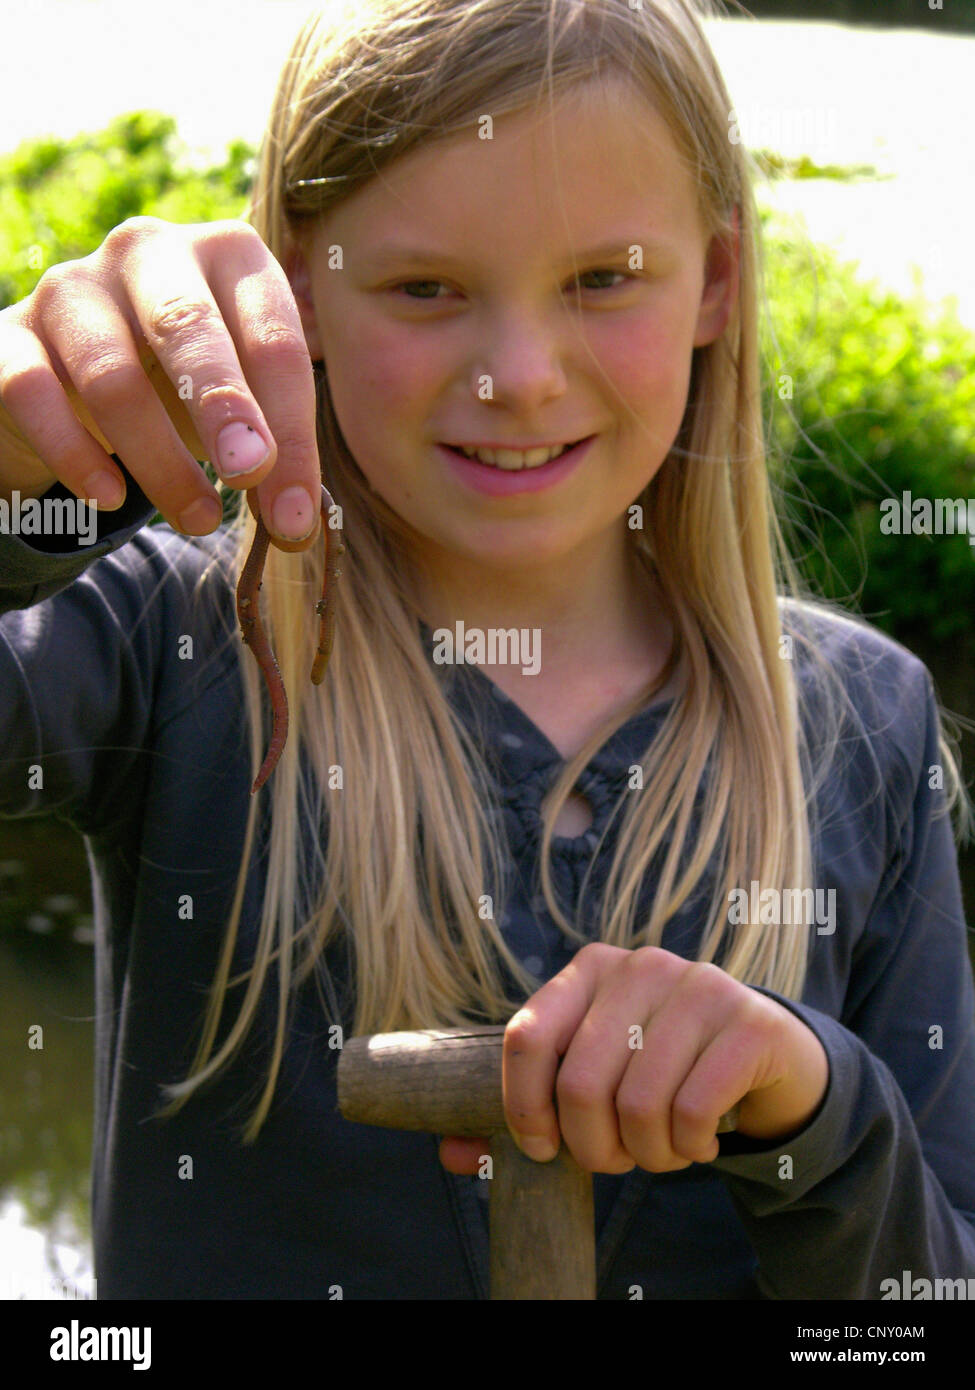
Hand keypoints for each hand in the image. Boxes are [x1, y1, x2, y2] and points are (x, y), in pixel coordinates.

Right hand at [0, 216, 321, 548]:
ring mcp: (72, 287)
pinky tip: (109, 496)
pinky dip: (74, 454)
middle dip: (225, 409)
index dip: (291, 431)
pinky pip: (33, 394)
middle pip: (189, 326)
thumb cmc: (182, 382)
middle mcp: (149, 251)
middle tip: (250, 477)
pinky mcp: (12, 335)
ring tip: (197, 519)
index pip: (273, 341)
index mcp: (229, 254)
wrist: (78, 372)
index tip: (295, 513)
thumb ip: (273, 447)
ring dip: (160, 460)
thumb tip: (294, 520)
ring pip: (111, 375)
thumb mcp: (240, 400)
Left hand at [439, 942, 828, 1174]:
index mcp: (589, 969)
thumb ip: (528, 1108)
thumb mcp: (595, 1074)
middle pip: (580, 1083)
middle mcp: (640, 965)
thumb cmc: (662, 1068)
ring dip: (648, 1156)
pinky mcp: (748, 1020)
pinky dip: (689, 1148)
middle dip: (594, 1149)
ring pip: (639, 1104)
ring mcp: (699, 985)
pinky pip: (693, 1110)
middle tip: (617, 1160)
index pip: (526, 1037)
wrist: (767, 1055)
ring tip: (661, 1152)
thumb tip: (450, 1155)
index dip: (522, 1108)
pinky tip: (698, 1142)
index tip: (541, 1150)